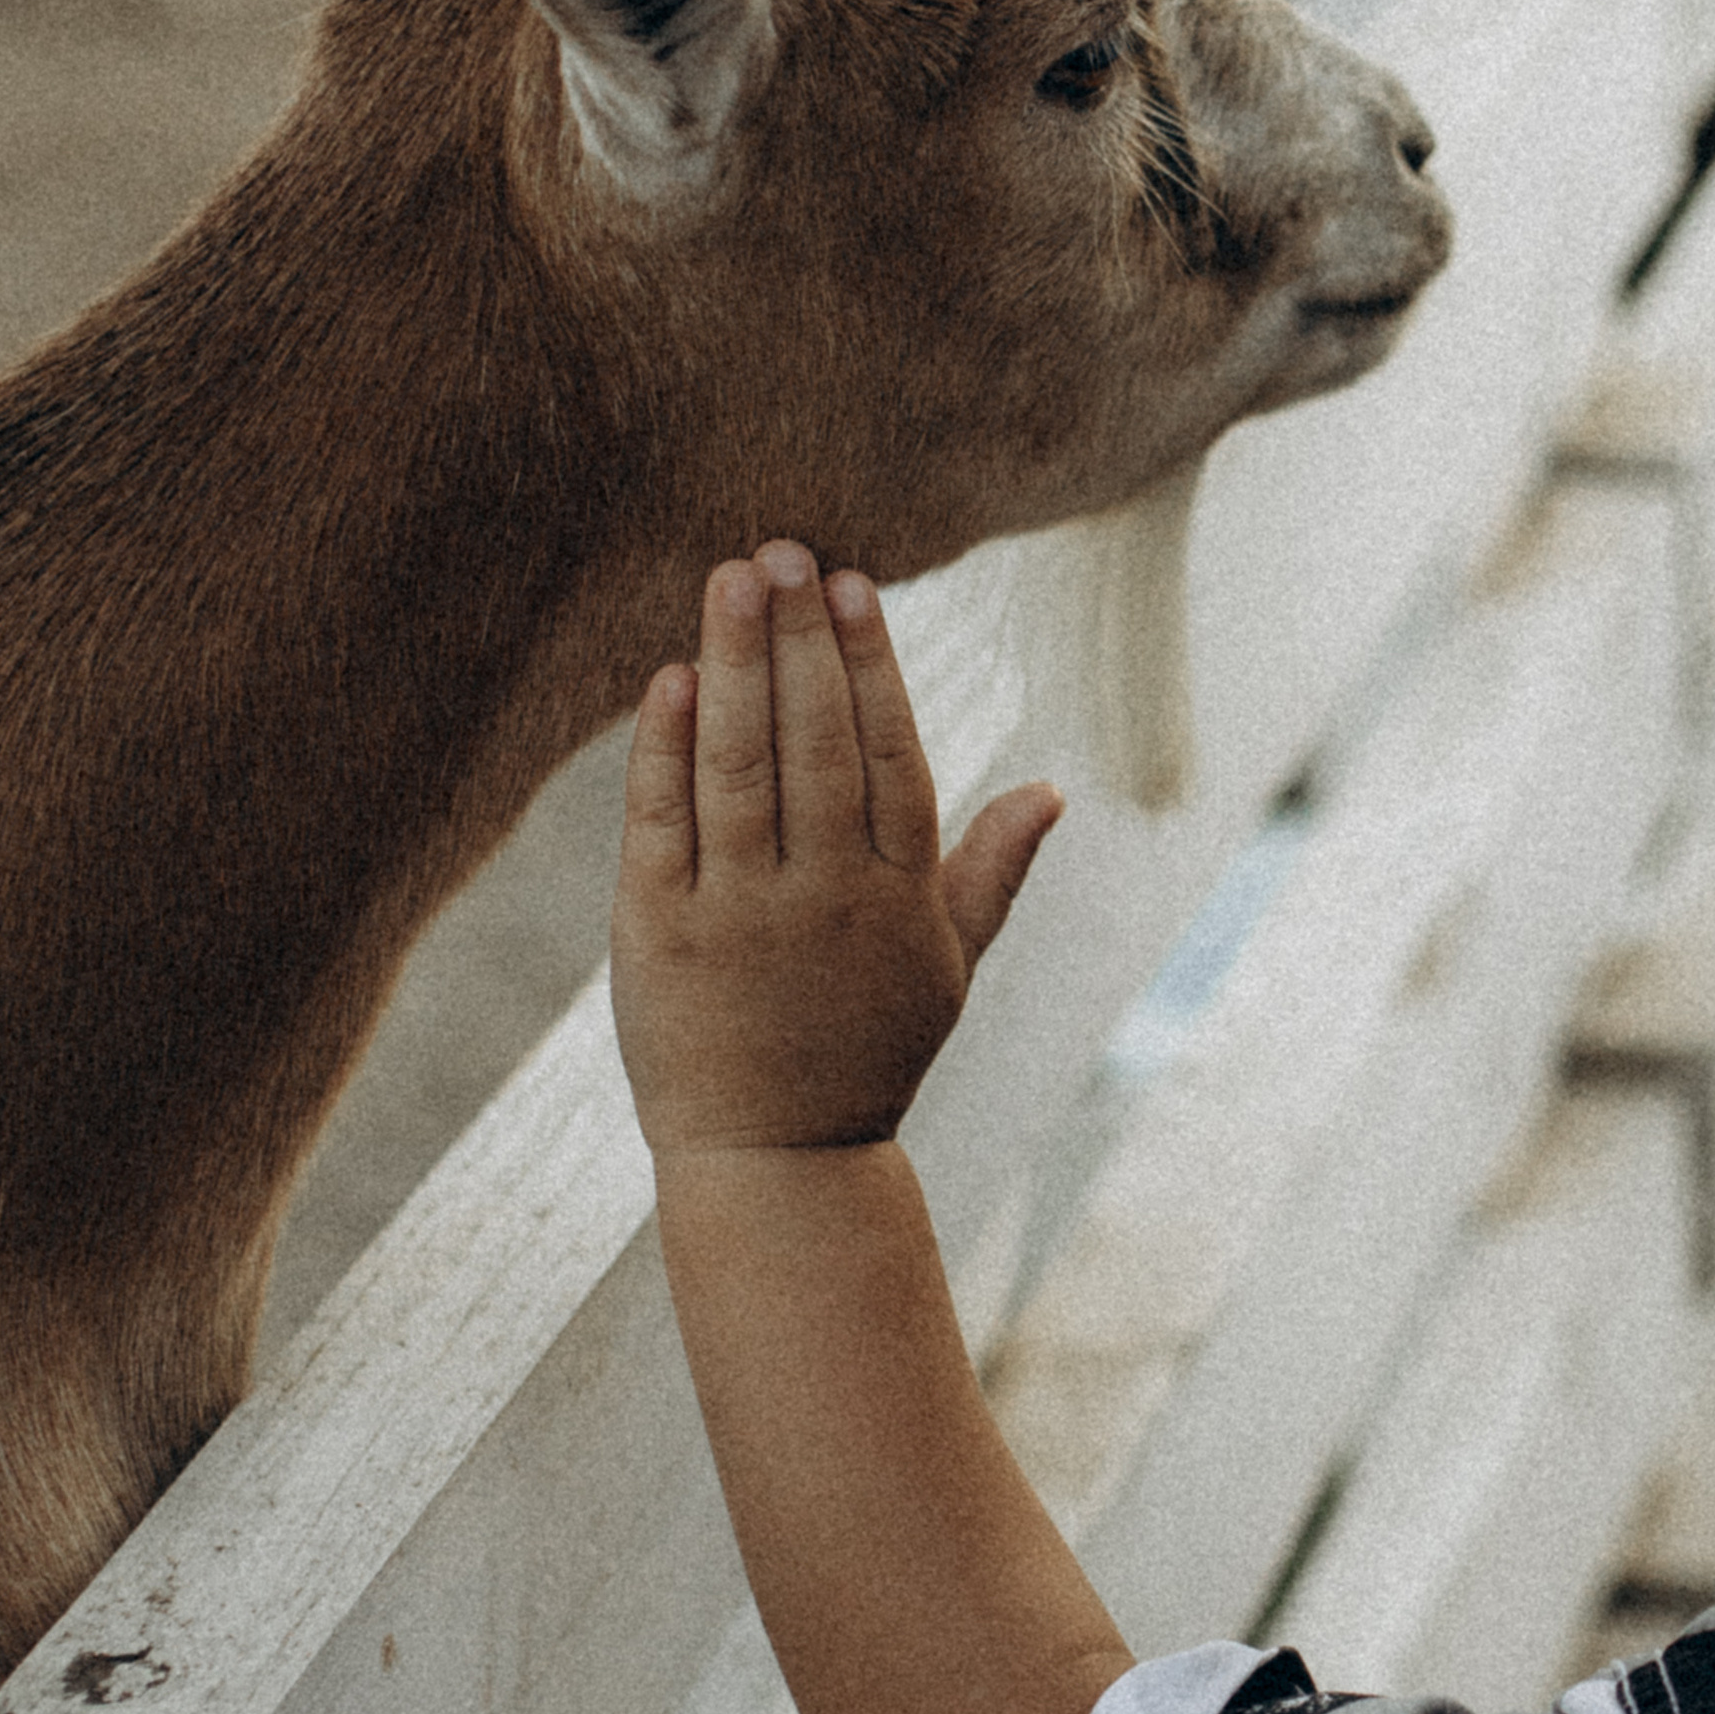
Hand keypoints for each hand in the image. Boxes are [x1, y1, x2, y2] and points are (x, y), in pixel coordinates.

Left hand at [611, 543, 1061, 1156]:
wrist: (778, 1164)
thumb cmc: (866, 1054)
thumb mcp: (946, 970)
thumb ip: (993, 873)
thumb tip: (1055, 790)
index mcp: (897, 897)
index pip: (891, 756)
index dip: (872, 666)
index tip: (852, 585)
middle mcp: (823, 899)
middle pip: (817, 743)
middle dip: (800, 639)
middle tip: (782, 549)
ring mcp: (740, 916)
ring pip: (740, 767)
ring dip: (735, 665)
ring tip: (729, 579)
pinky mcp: (659, 936)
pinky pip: (662, 825)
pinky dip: (666, 749)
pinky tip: (672, 679)